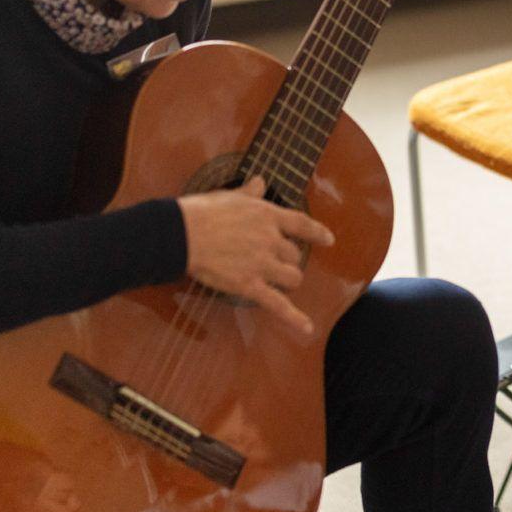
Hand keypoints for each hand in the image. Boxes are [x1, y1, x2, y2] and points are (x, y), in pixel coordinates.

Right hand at [177, 175, 334, 331]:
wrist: (182, 234)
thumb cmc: (202, 213)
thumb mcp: (230, 196)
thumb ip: (250, 192)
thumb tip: (260, 182)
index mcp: (267, 216)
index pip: (301, 224)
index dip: (317, 233)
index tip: (329, 239)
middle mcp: (270, 240)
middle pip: (295, 256)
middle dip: (287, 260)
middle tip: (272, 262)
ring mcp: (262, 264)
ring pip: (293, 278)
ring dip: (288, 280)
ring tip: (277, 281)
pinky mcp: (249, 285)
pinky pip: (278, 304)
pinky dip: (294, 319)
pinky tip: (307, 329)